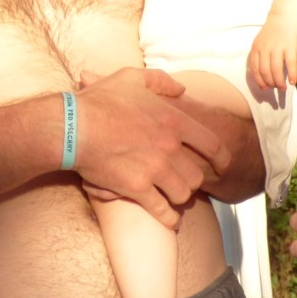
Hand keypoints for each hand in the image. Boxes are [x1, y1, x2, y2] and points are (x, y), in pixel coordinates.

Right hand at [73, 68, 228, 228]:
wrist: (73, 127)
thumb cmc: (100, 100)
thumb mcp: (132, 78)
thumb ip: (161, 81)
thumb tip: (181, 90)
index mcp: (174, 120)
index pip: (212, 144)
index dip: (222, 159)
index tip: (223, 167)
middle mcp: (170, 147)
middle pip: (197, 175)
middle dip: (193, 181)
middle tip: (184, 182)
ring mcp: (155, 169)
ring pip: (183, 194)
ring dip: (179, 198)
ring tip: (174, 198)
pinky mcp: (137, 188)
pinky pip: (163, 210)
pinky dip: (168, 218)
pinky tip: (170, 219)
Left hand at [248, 18, 296, 89]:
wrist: (285, 15)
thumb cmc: (275, 31)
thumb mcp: (262, 41)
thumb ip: (262, 55)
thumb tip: (266, 75)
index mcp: (256, 47)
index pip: (255, 69)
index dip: (259, 81)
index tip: (264, 88)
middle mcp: (265, 48)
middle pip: (265, 71)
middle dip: (270, 83)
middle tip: (275, 88)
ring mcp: (277, 47)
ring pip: (276, 70)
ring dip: (279, 82)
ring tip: (283, 88)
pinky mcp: (290, 46)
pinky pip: (290, 64)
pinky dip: (291, 75)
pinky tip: (293, 82)